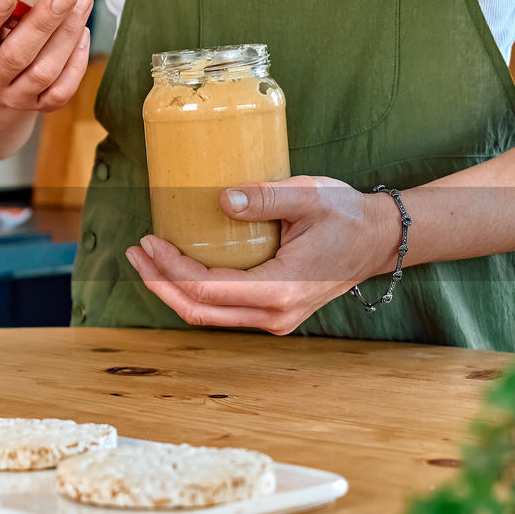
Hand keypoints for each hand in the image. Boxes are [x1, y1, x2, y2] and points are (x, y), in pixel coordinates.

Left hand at [125, 176, 402, 334]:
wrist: (379, 239)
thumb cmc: (346, 215)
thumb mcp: (308, 196)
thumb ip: (265, 197)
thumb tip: (221, 199)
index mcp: (282, 289)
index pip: (208, 289)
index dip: (170, 269)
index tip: (149, 240)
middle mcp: (275, 314)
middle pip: (199, 311)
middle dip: (160, 283)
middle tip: (136, 252)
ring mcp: (274, 318)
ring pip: (207, 315)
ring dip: (172, 289)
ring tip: (146, 257)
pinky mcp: (272, 312)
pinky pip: (222, 309)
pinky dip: (194, 290)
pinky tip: (177, 265)